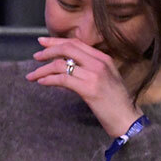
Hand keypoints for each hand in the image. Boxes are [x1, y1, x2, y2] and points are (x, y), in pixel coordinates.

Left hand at [26, 36, 144, 137]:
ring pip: (61, 64)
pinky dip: (48, 79)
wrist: (127, 119)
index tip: (42, 43)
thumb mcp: (106, 79)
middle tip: (35, 57)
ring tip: (33, 75)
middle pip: (68, 48)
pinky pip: (62, 79)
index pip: (76, 43)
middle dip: (48, 51)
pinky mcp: (89, 89)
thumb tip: (64, 67)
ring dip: (43, 69)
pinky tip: (42, 83)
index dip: (57, 41)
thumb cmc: (116, 102)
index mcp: (104, 59)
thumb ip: (89, 70)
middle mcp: (100, 63)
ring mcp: (95, 75)